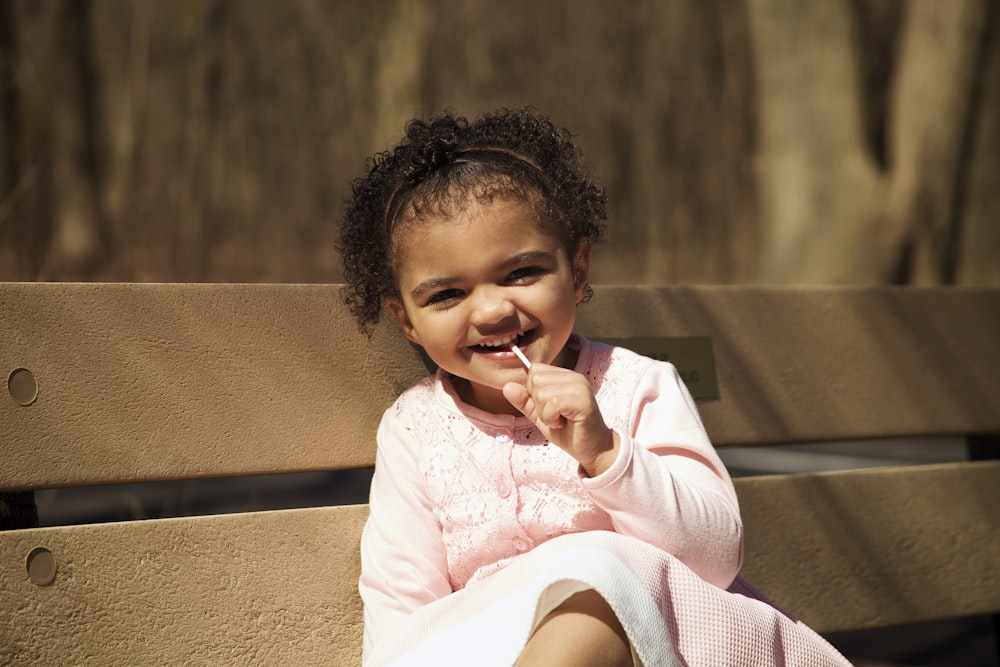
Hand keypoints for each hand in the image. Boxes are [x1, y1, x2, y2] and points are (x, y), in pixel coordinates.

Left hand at [502, 363, 618, 476]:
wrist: (592, 450)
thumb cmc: (568, 432)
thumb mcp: (541, 416)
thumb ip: (525, 401)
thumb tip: (507, 386)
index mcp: (565, 376)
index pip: (535, 370)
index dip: (534, 392)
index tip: (550, 408)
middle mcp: (574, 377)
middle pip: (535, 379)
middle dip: (538, 403)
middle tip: (556, 415)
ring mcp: (580, 387)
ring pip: (542, 393)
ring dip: (545, 413)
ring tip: (561, 420)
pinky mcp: (582, 400)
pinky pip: (552, 404)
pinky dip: (551, 418)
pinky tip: (564, 423)